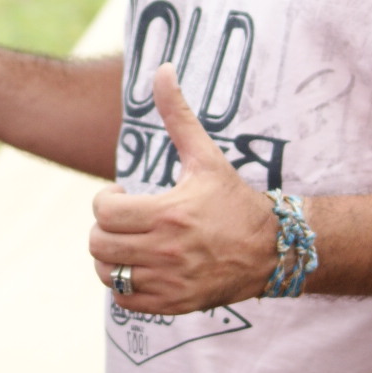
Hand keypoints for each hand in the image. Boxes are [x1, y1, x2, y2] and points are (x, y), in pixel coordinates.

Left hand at [89, 64, 274, 313]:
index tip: (121, 198)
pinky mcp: (176, 304)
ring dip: (111, 259)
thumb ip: (178, 114)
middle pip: (98, 245)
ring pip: (109, 275)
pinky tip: (140, 268)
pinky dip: (125, 287)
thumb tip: (162, 68)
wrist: (273, 249)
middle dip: (104, 230)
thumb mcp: (206, 156)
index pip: (103, 212)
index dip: (105, 202)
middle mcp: (167, 251)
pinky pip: (126, 301)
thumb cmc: (233, 199)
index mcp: (168, 213)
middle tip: (123, 223)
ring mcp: (171, 282)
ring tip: (128, 245)